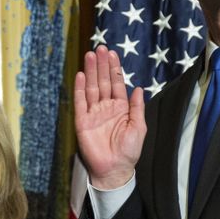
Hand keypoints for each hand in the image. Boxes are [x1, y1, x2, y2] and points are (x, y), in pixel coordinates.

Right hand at [75, 46, 146, 188]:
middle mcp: (106, 107)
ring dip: (91, 72)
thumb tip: (139, 88)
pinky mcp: (82, 121)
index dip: (114, 69)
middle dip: (101, 65)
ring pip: (91, 88)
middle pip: (102, 81)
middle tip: (99, 48)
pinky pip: (80, 102)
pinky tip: (81, 75)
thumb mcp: (139, 127)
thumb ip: (137, 108)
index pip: (116, 83)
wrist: (115, 169)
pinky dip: (80, 88)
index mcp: (120, 107)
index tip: (111, 54)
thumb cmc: (129, 151)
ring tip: (90, 56)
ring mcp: (93, 113)